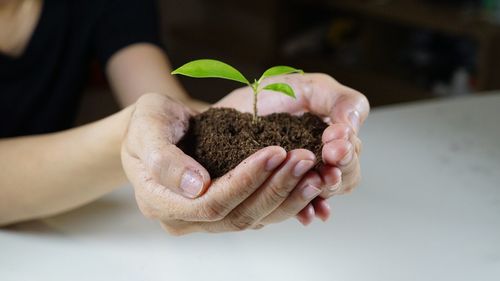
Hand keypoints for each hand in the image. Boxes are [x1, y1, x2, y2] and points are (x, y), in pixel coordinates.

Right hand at [122, 93, 327, 233]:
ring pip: (253, 219)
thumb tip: (197, 186)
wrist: (155, 128)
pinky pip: (258, 212)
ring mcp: (206, 218)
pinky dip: (285, 199)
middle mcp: (185, 219)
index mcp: (160, 202)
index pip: (210, 203)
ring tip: (314, 172)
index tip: (274, 151)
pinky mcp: (225, 210)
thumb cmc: (147, 123)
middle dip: (275, 188)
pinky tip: (306, 180)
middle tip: (304, 159)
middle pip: (237, 216)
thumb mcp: (146, 128)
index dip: (246, 181)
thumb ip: (164, 158)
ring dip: (287, 197)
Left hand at [215, 73, 369, 223]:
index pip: (352, 153)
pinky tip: (308, 214)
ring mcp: (297, 181)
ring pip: (321, 193)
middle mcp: (318, 164)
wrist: (225, 111)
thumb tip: (354, 125)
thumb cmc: (266, 97)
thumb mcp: (309, 88)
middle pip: (344, 178)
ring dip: (323, 188)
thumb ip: (341, 100)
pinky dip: (304, 211)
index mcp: (330, 141)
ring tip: (317, 180)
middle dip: (341, 167)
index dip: (348, 148)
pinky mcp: (272, 194)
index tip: (335, 136)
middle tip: (331, 154)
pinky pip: (292, 210)